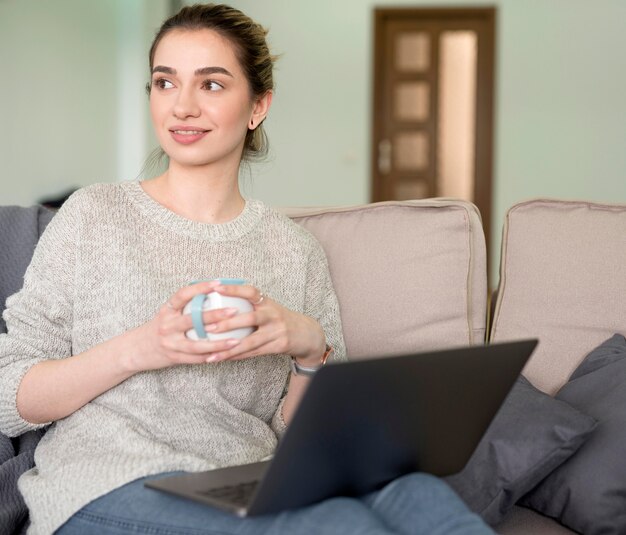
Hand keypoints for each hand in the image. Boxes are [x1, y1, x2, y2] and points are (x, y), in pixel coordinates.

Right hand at [123, 281, 242, 371]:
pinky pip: (196, 358)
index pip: (183, 295)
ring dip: (218, 343)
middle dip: (215, 315)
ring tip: (236, 340)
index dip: (201, 288)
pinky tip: (227, 354)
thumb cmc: (159, 328)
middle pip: (193, 319)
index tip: (218, 283)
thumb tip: (214, 293)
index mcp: (167, 310)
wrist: (135, 350)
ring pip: (197, 344)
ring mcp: (170, 343)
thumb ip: (185, 306)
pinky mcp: (174, 357)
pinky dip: (212, 356)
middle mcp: (167, 325)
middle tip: (234, 311)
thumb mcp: (168, 313)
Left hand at [200, 282, 326, 365]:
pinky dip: (238, 356)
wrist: (306, 334)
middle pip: (250, 318)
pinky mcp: (279, 346)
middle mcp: (273, 315)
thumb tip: (219, 303)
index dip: (234, 289)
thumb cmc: (280, 319)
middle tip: (209, 327)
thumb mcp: (269, 307)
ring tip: (211, 353)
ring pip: (250, 341)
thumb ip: (250, 305)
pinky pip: (254, 352)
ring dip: (229, 348)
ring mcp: (277, 331)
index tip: (216, 288)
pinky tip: (224, 358)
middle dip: (228, 324)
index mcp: (267, 302)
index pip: (250, 292)